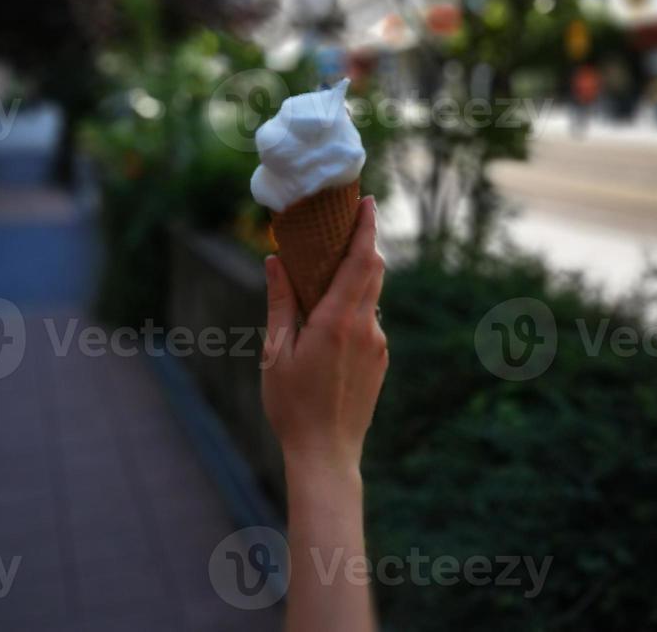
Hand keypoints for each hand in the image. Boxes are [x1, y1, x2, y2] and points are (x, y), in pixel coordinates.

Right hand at [262, 196, 387, 477]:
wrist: (326, 454)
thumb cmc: (292, 404)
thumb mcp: (276, 351)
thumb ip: (280, 302)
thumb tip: (275, 260)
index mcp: (336, 321)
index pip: (360, 261)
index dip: (367, 228)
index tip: (368, 202)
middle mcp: (365, 327)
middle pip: (373, 270)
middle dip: (365, 242)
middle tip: (350, 221)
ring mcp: (377, 344)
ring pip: (372, 296)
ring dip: (358, 276)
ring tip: (331, 270)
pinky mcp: (381, 359)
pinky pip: (370, 321)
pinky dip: (356, 306)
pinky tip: (332, 318)